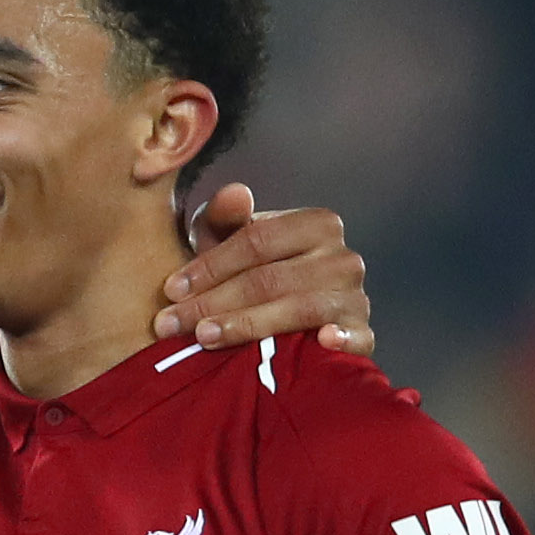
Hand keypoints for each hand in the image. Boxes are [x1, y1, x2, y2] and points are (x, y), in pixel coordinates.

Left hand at [158, 184, 373, 360]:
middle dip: (213, 302)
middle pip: (270, 279)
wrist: (295, 321)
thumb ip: (223, 218)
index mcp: (316, 224)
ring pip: (299, 309)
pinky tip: (322, 342)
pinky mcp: (364, 335)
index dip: (210, 265)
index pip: (256, 241)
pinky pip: (356, 338)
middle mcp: (342, 258)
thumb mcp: (231, 243)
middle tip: (171, 324)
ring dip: (247, 325)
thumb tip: (236, 193)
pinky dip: (343, 339)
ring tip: (204, 337)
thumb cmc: (253, 274)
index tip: (170, 288)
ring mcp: (355, 297)